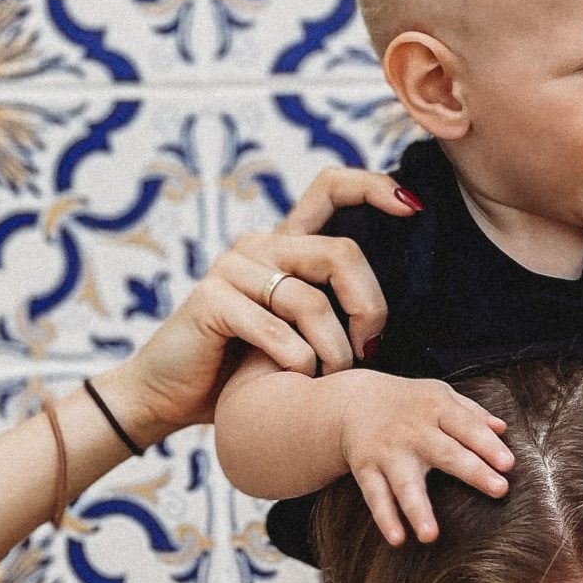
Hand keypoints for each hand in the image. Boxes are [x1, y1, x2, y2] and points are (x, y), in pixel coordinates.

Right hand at [100, 167, 421, 443]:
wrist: (170, 395)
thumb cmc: (244, 368)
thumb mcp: (298, 329)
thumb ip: (333, 305)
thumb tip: (399, 307)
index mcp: (284, 245)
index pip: (329, 188)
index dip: (373, 187)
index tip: (411, 206)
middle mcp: (259, 246)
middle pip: (340, 254)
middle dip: (369, 307)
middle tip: (370, 349)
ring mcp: (231, 269)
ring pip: (312, 301)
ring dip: (334, 351)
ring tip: (330, 377)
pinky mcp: (211, 300)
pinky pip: (277, 330)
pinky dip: (297, 361)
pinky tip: (296, 377)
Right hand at [331, 371, 512, 545]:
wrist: (354, 401)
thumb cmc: (411, 403)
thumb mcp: (441, 395)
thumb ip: (472, 413)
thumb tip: (503, 429)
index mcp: (436, 408)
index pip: (467, 426)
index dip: (488, 444)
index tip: (508, 464)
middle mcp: (413, 431)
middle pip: (446, 453)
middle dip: (473, 471)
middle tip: (499, 490)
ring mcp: (388, 452)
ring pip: (405, 483)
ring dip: (417, 509)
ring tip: (431, 536)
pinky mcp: (366, 470)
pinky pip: (376, 497)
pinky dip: (385, 518)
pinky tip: (398, 538)